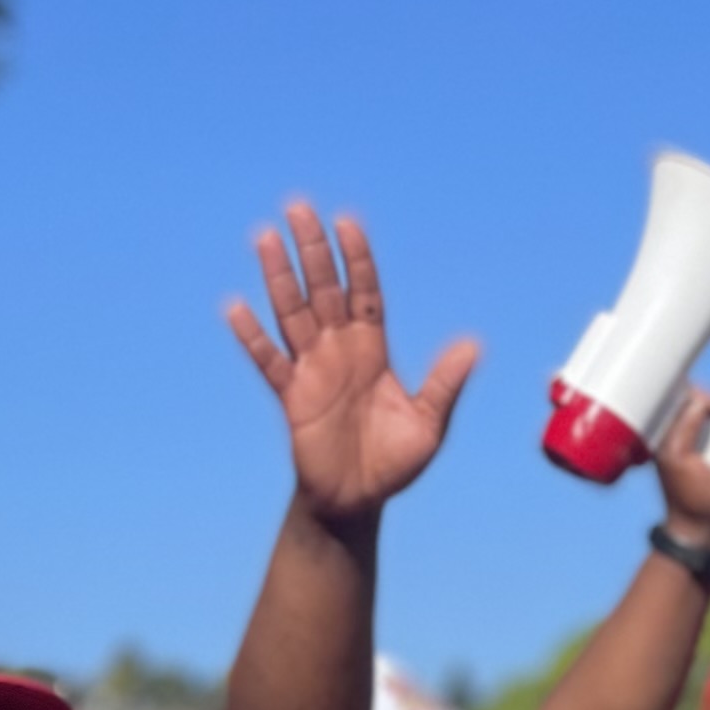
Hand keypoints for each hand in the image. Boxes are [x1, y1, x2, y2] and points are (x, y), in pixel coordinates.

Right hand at [226, 201, 476, 525]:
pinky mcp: (291, 396)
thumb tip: (472, 346)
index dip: (357, 259)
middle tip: (298, 207)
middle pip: (323, 289)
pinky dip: (252, 336)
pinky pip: (268, 361)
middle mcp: (339, 351)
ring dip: (279, 277)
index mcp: (373, 350)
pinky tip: (236, 308)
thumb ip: (444, 384)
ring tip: (265, 238)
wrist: (357, 501)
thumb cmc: (394, 462)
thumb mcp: (429, 423)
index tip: (347, 223)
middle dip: (311, 250)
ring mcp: (312, 370)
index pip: (364, 292)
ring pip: (292, 313)